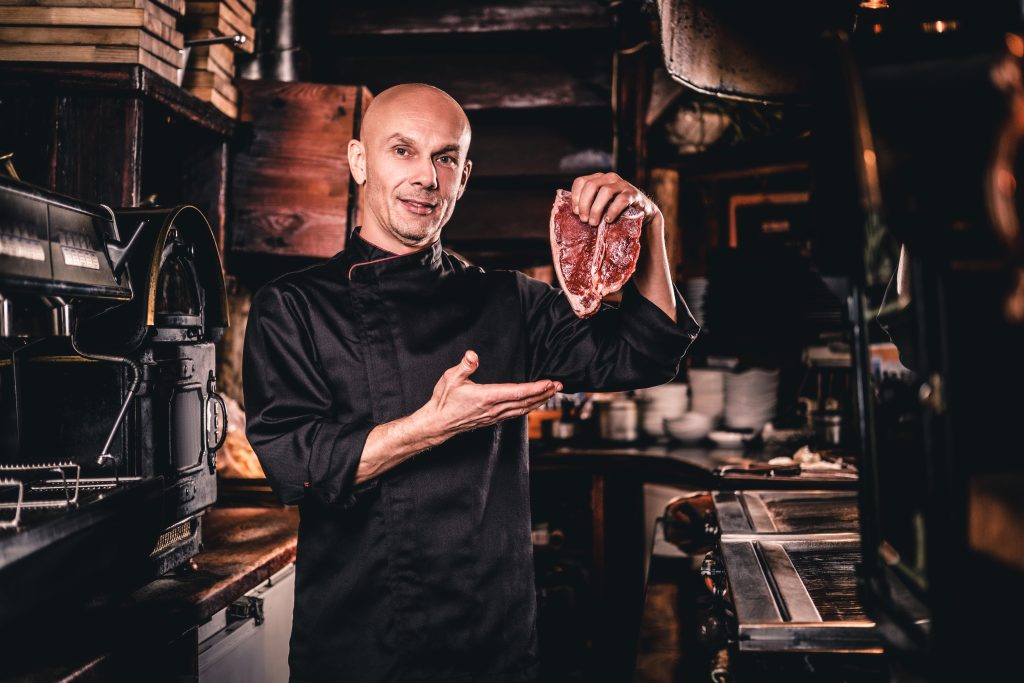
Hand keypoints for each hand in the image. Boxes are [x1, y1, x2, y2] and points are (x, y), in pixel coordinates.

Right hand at [422, 350, 560, 438]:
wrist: (438, 423)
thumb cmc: (444, 401)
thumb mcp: (451, 379)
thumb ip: (465, 366)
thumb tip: (473, 355)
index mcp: (487, 397)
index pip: (518, 392)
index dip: (536, 388)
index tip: (549, 382)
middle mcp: (494, 408)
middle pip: (526, 402)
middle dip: (544, 394)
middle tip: (559, 386)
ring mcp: (494, 416)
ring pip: (523, 409)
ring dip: (539, 401)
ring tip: (551, 393)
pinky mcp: (493, 420)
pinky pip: (515, 414)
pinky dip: (528, 408)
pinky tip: (533, 404)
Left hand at [570, 172, 660, 227]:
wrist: (642, 212)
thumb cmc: (615, 210)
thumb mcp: (600, 205)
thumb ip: (587, 204)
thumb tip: (569, 213)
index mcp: (598, 179)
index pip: (581, 181)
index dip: (576, 197)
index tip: (576, 212)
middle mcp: (609, 178)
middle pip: (591, 185)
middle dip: (585, 204)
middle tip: (584, 220)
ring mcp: (622, 184)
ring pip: (605, 191)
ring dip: (596, 209)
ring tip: (594, 222)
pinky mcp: (633, 194)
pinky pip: (621, 200)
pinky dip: (612, 210)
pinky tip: (608, 220)